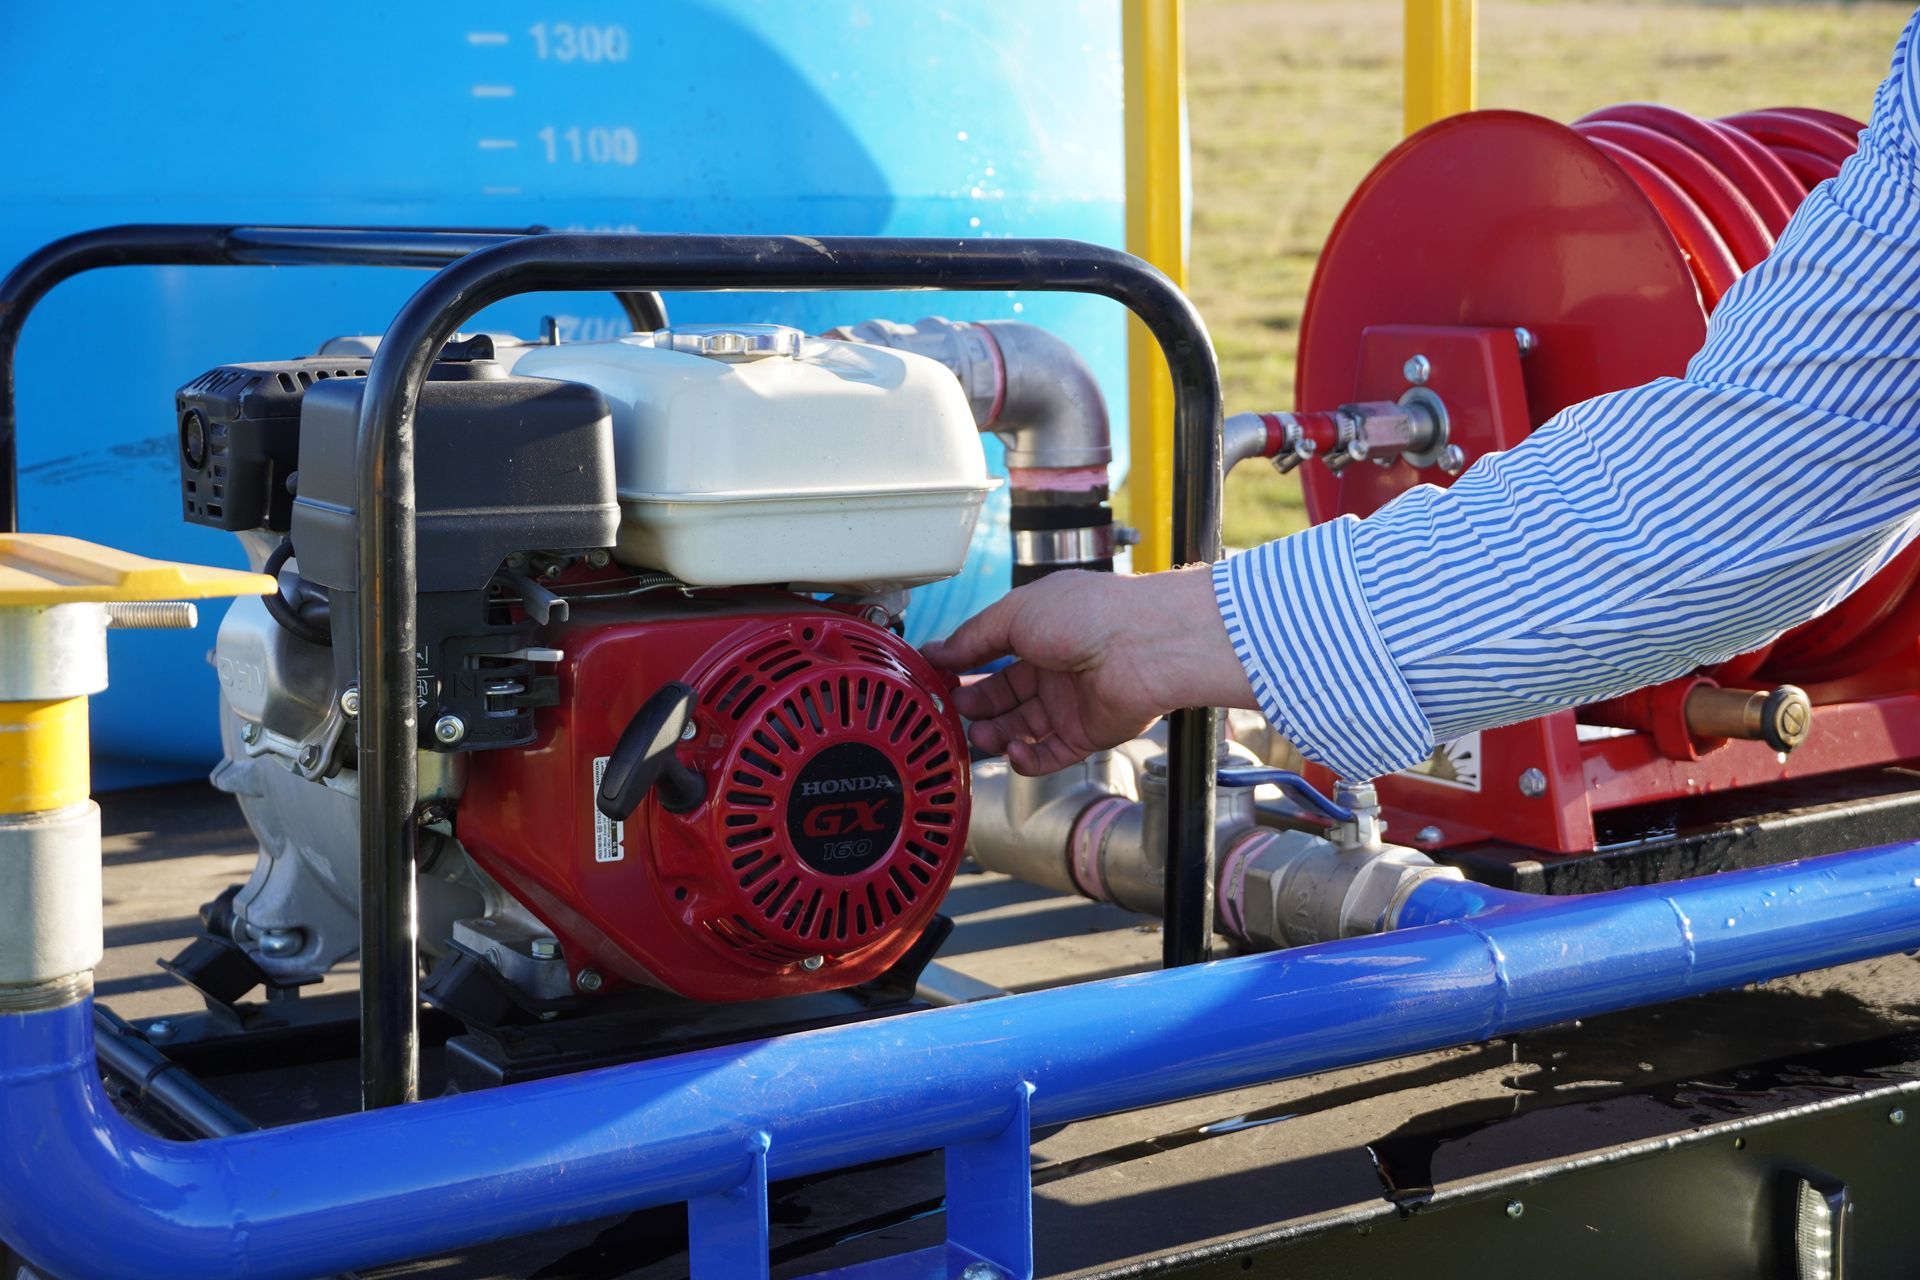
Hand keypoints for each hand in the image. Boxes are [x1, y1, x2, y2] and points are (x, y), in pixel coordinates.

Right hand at [921, 567, 1255, 774]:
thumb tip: (936, 651)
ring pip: (1022, 728)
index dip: (963, 666)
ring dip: (996, 734)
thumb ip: (973, 637)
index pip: (992, 652)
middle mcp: (1056, 666)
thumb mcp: (1015, 613)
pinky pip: (1048, 754)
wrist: (1143, 645)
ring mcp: (1072, 702)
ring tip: (980, 735)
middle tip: (953, 711)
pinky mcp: (1087, 734)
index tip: (936, 678)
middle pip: (1003, 695)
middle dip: (975, 705)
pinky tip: (1012, 751)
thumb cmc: (1088, 615)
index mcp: (1040, 630)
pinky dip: (1026, 759)